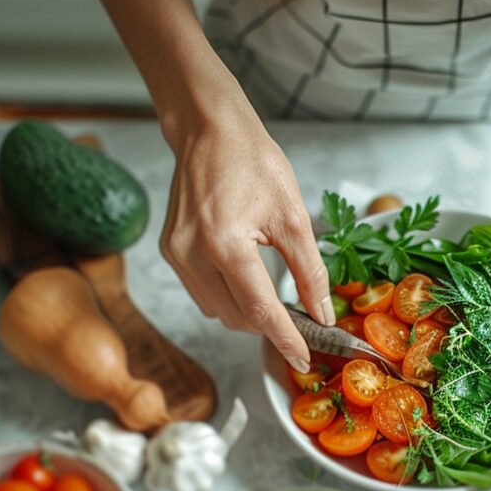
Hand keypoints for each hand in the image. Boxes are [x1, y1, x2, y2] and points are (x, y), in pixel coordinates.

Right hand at [160, 109, 332, 372]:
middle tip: (298, 319)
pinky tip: (246, 278)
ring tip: (272, 295)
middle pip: (237, 317)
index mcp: (226, 244)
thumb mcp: (294, 217)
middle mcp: (193, 254)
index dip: (284, 339)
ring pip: (217, 310)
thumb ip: (309, 271)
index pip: (260, 311)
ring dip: (247, 312)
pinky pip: (202, 292)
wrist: (210, 131)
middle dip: (268, 325)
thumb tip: (320, 314)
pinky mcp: (170, 251)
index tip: (302, 359)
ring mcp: (176, 254)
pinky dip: (228, 295)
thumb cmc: (253, 162)